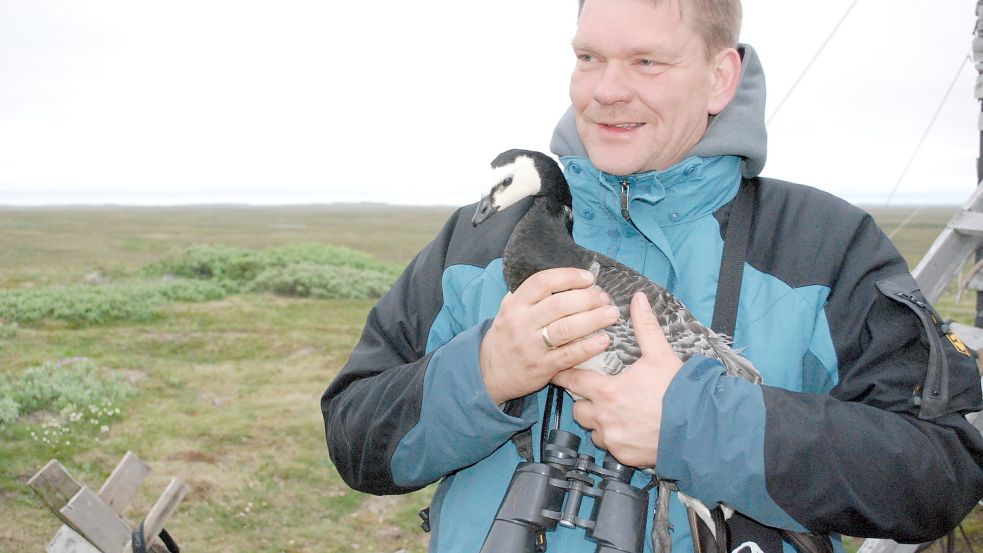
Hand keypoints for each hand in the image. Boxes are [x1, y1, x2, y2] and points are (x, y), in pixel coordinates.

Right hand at [480, 267, 619, 404]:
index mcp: (515, 304)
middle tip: (604, 298)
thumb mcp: (509, 310)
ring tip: (611, 314)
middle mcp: (522, 323)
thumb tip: (567, 278)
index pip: (543, 282)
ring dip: (594, 319)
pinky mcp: (542, 368)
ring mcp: (532, 346)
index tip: (588, 278)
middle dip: (588, 298)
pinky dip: (589, 346)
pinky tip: (604, 340)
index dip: (569, 277)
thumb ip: (530, 294)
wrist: (489, 372)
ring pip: (567, 328)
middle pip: (560, 304)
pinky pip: (569, 355)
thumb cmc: (507, 337)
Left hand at [550, 292, 682, 467]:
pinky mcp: (624, 456)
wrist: (700, 428)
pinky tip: (630, 427)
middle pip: (578, 409)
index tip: (560, 371)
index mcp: (607, 392)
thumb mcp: (660, 354)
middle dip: (585, 401)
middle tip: (600, 393)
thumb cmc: (678, 391)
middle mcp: (604, 418)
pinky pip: (610, 446)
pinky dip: (614, 437)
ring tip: (617, 410)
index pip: (572, 382)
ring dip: (599, 421)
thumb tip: (638, 298)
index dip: (565, 375)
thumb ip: (644, 326)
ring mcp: (613, 440)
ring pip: (593, 429)